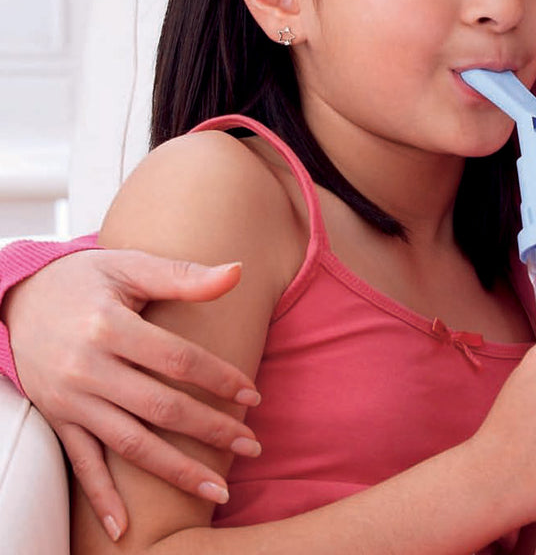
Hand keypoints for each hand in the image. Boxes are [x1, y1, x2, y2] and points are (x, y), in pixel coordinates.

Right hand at [3, 249, 261, 538]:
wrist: (21, 295)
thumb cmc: (88, 278)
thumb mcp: (132, 266)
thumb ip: (184, 276)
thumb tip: (237, 272)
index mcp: (110, 327)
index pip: (177, 360)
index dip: (219, 379)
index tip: (253, 396)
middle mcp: (88, 368)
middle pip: (160, 408)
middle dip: (211, 431)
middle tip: (253, 446)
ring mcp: (70, 399)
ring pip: (130, 444)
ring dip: (175, 471)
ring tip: (219, 489)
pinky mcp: (57, 418)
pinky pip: (80, 463)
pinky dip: (101, 498)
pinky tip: (124, 528)